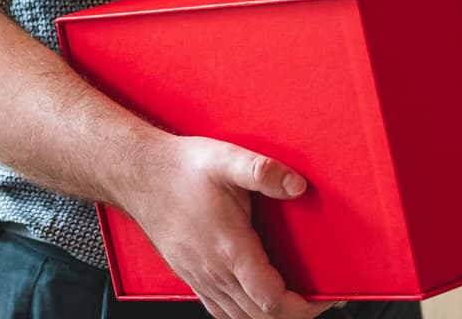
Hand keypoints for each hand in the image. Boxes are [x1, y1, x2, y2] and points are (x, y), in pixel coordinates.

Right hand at [130, 133, 336, 318]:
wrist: (139, 176)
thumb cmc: (182, 169)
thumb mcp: (226, 159)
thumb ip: (263, 172)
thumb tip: (297, 186)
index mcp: (229, 248)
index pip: (270, 299)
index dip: (300, 308)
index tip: (321, 301)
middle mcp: (214, 272)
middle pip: (258, 316)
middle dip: (291, 315)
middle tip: (316, 303)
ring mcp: (199, 278)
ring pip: (239, 317)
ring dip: (266, 316)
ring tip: (291, 305)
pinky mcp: (189, 276)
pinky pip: (219, 310)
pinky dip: (242, 314)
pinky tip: (251, 302)